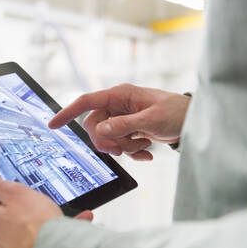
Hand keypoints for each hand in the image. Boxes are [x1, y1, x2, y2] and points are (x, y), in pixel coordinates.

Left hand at [0, 166, 92, 247]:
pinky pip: (30, 242)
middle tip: (37, 204)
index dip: (8, 189)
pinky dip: (40, 236)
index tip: (21, 191)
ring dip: (33, 221)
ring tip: (50, 218)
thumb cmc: (37, 225)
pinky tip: (52, 232)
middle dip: (21, 206)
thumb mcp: (14, 192)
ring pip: (19, 228)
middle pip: (4, 212)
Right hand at [49, 83, 190, 160]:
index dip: (67, 113)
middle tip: (123, 148)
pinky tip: (146, 151)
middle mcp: (117, 105)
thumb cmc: (176, 113)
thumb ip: (124, 125)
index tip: (53, 125)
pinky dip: (131, 152)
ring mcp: (122, 118)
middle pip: (95, 126)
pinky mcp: (129, 130)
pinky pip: (119, 144)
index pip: (86, 102)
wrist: (193, 122)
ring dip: (123, 147)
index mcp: (119, 95)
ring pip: (106, 138)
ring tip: (143, 145)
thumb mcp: (150, 120)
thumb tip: (100, 131)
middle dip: (108, 141)